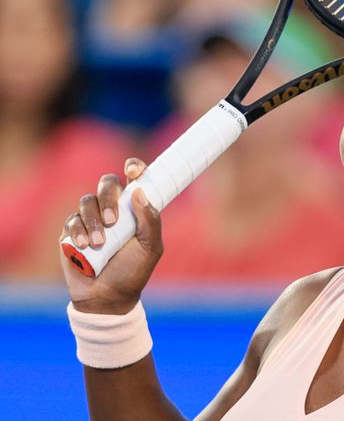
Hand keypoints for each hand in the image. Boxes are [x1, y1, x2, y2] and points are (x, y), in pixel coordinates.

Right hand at [60, 158, 162, 314]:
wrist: (107, 297)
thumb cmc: (133, 271)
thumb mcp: (151, 248)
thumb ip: (150, 221)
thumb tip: (139, 192)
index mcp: (135, 208)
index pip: (134, 178)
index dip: (134, 167)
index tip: (133, 171)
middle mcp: (113, 208)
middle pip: (107, 183)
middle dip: (108, 197)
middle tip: (113, 220)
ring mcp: (91, 218)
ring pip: (86, 201)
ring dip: (93, 220)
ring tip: (98, 243)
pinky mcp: (71, 231)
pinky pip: (71, 219)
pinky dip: (77, 230)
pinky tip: (83, 246)